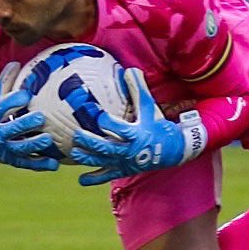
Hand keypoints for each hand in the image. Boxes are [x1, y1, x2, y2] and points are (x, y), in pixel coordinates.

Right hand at [0, 61, 58, 170]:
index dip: (13, 101)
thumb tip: (15, 63)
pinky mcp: (14, 161)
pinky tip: (55, 164)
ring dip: (34, 145)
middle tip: (40, 118)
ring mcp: (6, 149)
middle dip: (24, 124)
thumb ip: (5, 83)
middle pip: (11, 129)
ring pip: (20, 148)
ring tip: (48, 139)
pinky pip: (28, 164)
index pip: (2, 107)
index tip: (26, 95)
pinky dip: (41, 165)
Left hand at [70, 68, 207, 187]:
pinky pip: (107, 176)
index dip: (105, 121)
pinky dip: (94, 178)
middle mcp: (129, 149)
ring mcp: (125, 161)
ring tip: (74, 153)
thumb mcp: (150, 108)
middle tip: (76, 134)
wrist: (174, 150)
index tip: (94, 114)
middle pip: (106, 146)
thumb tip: (130, 70)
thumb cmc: (159, 125)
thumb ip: (139, 89)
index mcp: (135, 133)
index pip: (117, 127)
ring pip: (103, 161)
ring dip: (88, 158)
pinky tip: (81, 179)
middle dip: (90, 141)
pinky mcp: (124, 170)